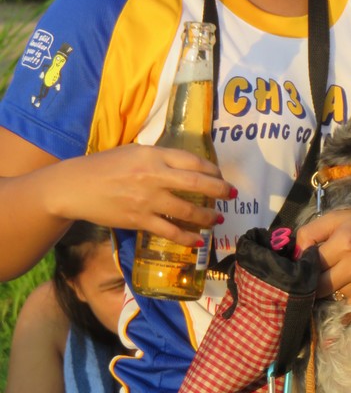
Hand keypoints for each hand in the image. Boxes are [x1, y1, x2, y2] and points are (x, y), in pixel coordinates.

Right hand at [47, 144, 234, 245]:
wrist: (76, 187)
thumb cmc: (104, 166)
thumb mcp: (133, 152)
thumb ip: (158, 158)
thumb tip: (184, 167)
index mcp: (153, 155)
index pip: (192, 161)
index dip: (211, 170)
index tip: (220, 176)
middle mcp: (154, 176)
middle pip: (197, 183)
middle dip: (219, 190)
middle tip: (232, 195)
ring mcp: (148, 200)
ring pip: (187, 210)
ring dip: (207, 216)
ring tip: (217, 219)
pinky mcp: (139, 220)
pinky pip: (170, 231)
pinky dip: (187, 237)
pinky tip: (198, 241)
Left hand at [296, 206, 350, 303]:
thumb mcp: (339, 217)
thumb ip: (312, 231)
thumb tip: (294, 253)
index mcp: (343, 242)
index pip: (308, 261)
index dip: (301, 262)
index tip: (300, 261)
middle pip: (315, 284)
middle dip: (309, 280)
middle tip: (308, 274)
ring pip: (327, 296)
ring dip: (323, 289)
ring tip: (327, 277)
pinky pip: (343, 306)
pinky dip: (336, 299)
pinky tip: (337, 289)